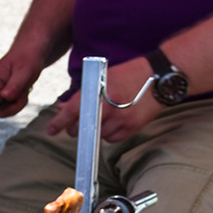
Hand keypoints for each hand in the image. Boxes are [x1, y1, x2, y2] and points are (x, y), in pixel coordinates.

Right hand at [0, 43, 46, 116]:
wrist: (28, 53)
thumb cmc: (27, 58)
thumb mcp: (25, 71)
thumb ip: (15, 85)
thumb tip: (4, 97)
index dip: (5, 108)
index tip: (18, 99)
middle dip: (14, 105)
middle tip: (24, 91)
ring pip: (3, 111)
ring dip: (17, 104)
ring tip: (23, 89)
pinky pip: (6, 108)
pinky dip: (17, 103)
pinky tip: (20, 91)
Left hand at [45, 56, 162, 141]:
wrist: (160, 76)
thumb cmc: (131, 73)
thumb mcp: (104, 78)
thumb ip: (84, 94)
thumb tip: (64, 108)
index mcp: (97, 93)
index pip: (70, 112)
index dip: (58, 123)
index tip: (52, 130)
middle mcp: (106, 108)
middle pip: (81, 129)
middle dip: (76, 128)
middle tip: (78, 124)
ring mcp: (120, 120)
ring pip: (96, 136)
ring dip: (95, 131)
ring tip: (105, 117)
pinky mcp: (131, 128)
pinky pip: (111, 139)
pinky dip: (110, 134)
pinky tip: (116, 121)